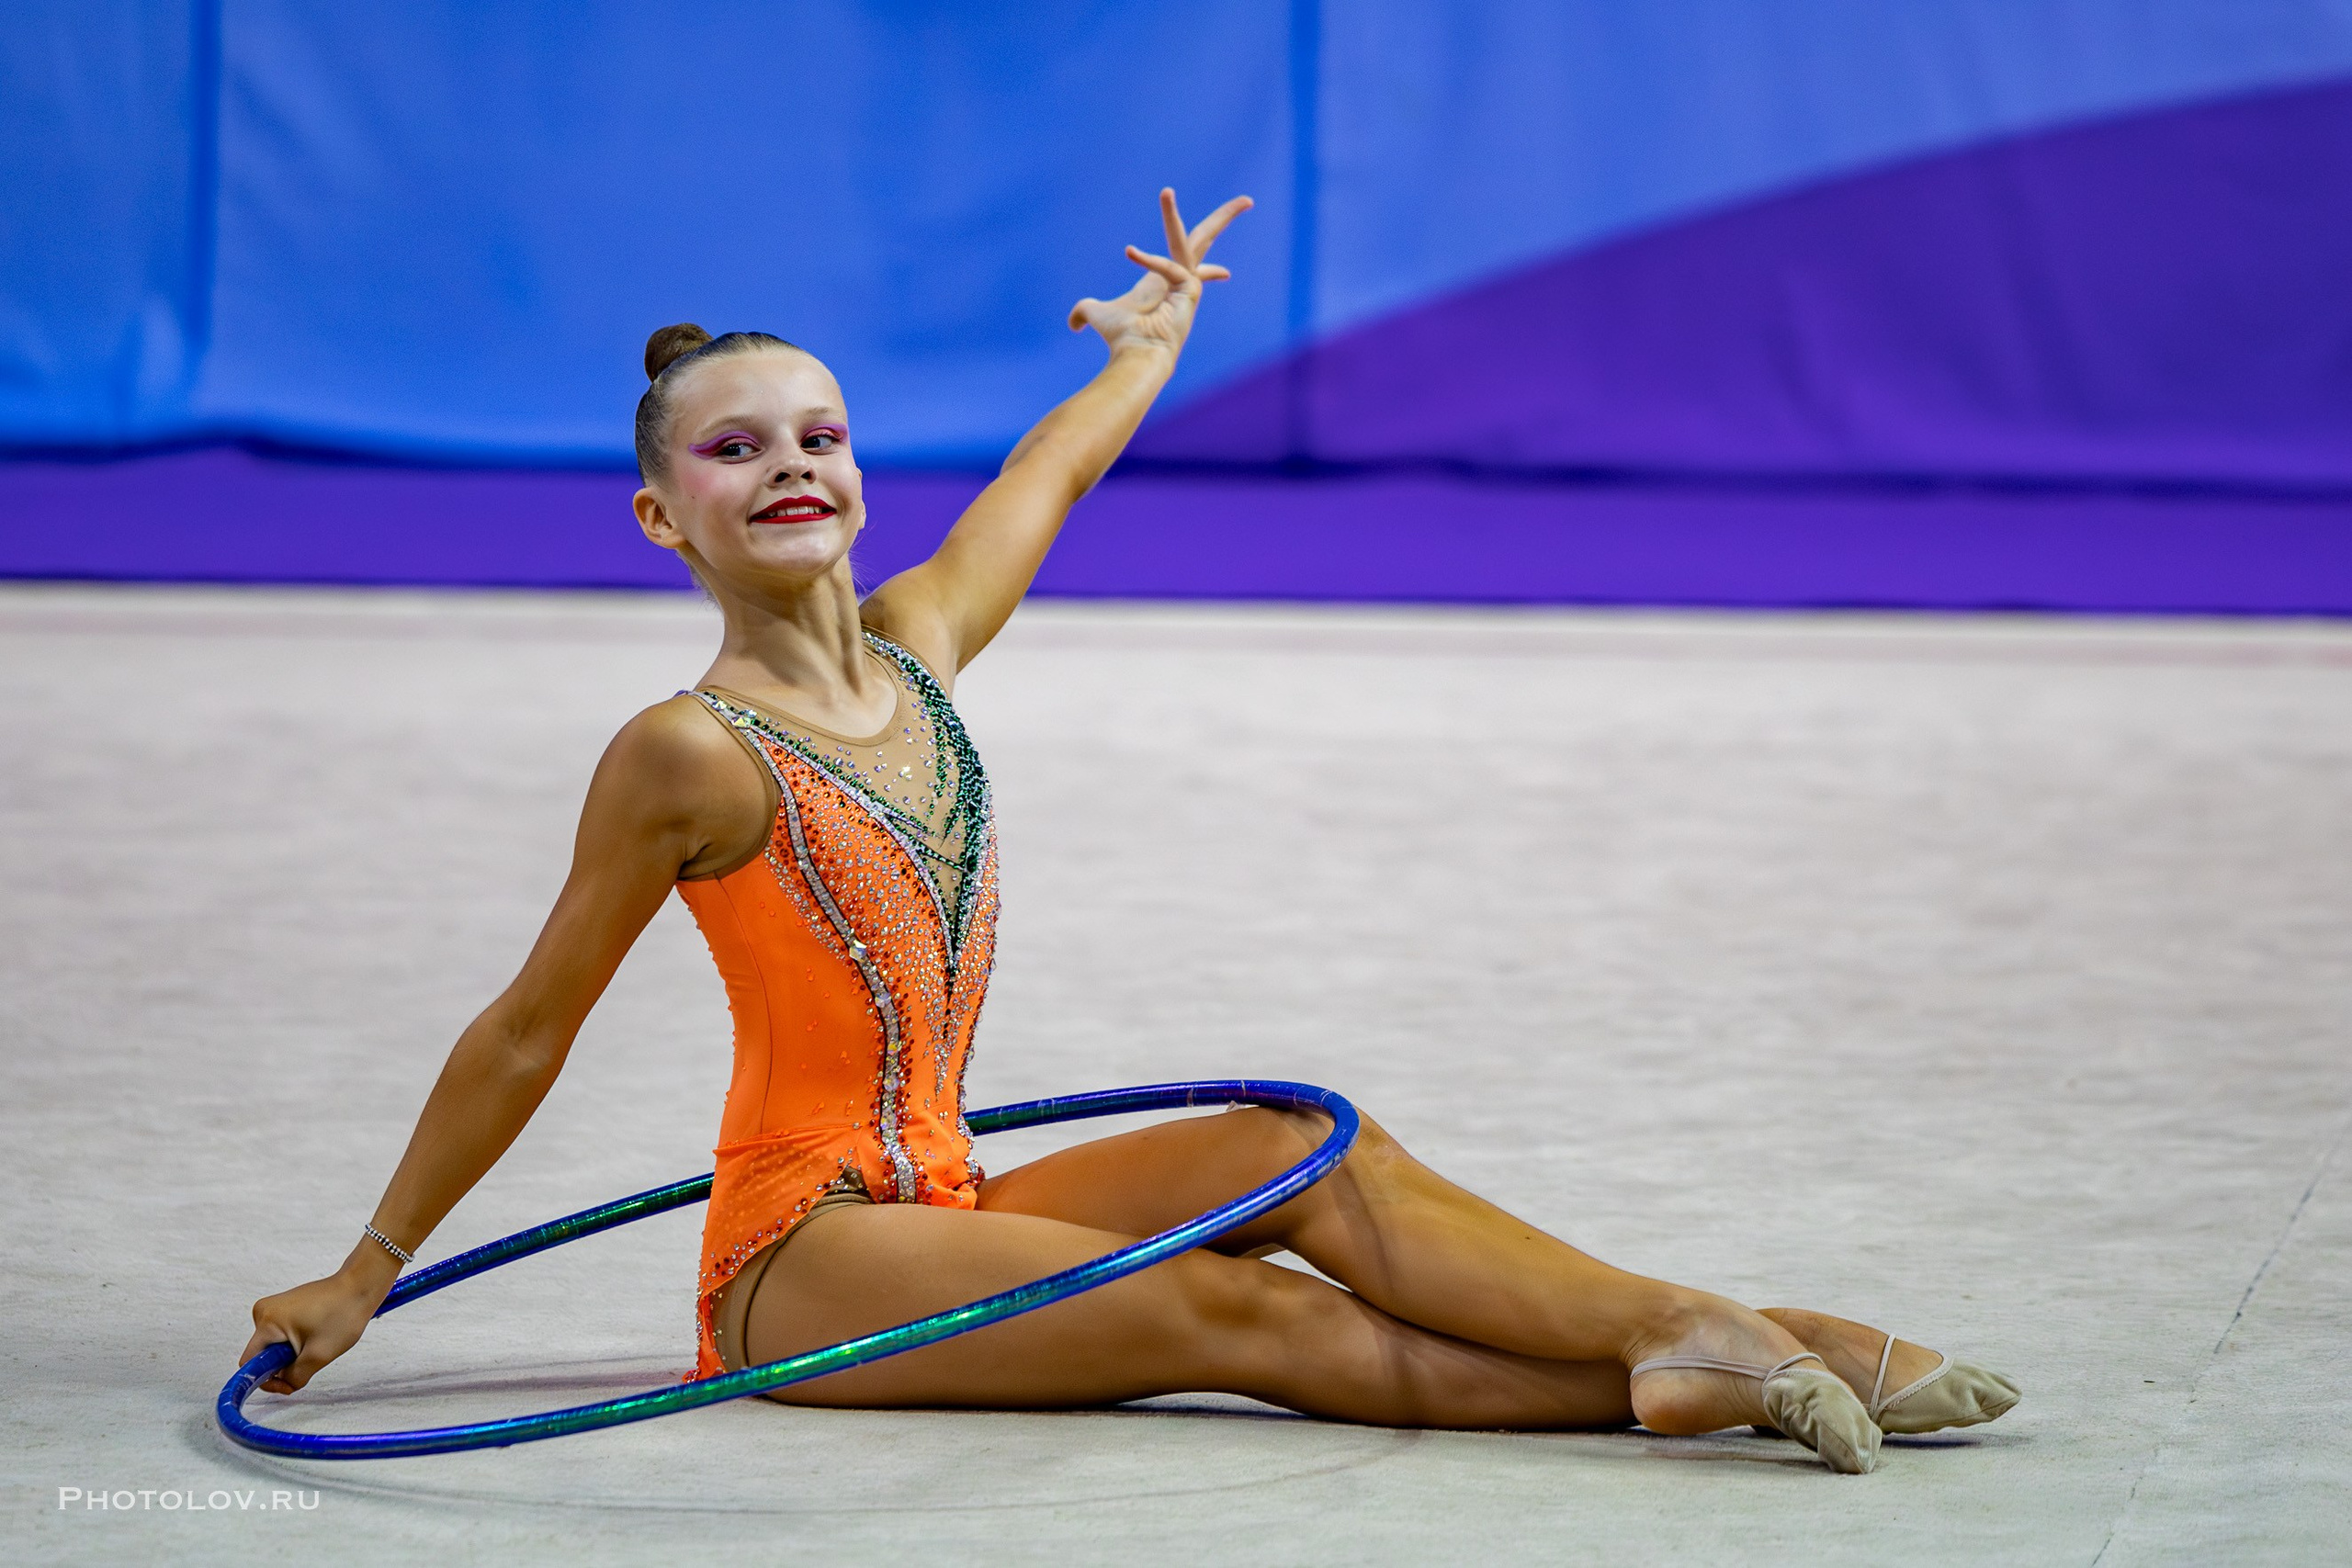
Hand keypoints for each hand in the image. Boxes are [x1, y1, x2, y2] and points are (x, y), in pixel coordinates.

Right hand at [238, 1263, 389, 1393]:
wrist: (360, 1286)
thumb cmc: (343, 1314)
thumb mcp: (318, 1356)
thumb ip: (294, 1377)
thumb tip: (283, 1384)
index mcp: (266, 1321)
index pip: (250, 1362)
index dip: (266, 1379)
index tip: (287, 1384)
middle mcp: (264, 1311)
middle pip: (263, 1354)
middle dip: (285, 1363)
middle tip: (311, 1358)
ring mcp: (275, 1306)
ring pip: (274, 1345)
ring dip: (293, 1352)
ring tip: (317, 1342)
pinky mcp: (285, 1306)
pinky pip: (282, 1334)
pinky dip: (297, 1341)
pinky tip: (317, 1334)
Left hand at [1068, 188, 1251, 358]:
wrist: (1135, 354)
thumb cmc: (1120, 338)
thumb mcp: (1097, 315)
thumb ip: (1084, 313)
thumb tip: (1072, 323)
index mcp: (1166, 281)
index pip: (1192, 265)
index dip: (1211, 269)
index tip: (1227, 274)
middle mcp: (1183, 279)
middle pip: (1207, 240)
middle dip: (1225, 217)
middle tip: (1247, 199)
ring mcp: (1190, 283)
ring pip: (1189, 240)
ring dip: (1173, 215)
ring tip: (1164, 191)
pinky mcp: (1192, 288)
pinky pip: (1168, 266)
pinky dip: (1149, 260)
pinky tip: (1131, 253)